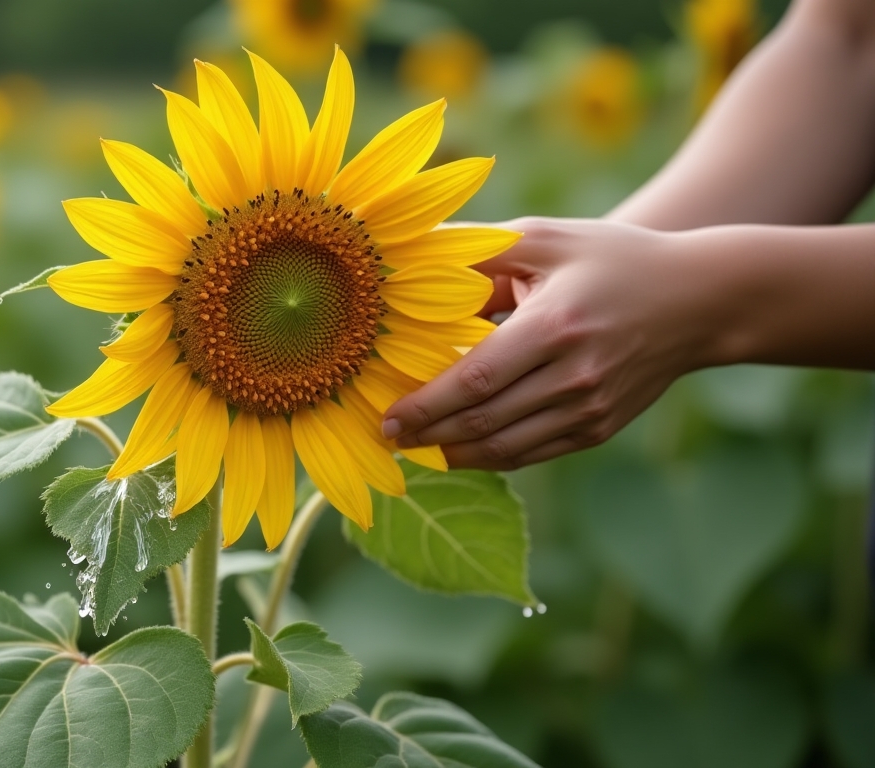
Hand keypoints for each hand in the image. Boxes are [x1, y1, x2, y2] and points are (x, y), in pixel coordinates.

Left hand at [381, 217, 722, 469]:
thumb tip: (408, 262)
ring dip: (453, 453)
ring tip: (414, 448)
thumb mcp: (546, 240)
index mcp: (555, 325)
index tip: (386, 418)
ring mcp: (589, 408)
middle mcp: (574, 375)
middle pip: (485, 420)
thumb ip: (477, 251)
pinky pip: (532, 454)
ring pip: (506, 448)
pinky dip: (490, 457)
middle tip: (386, 438)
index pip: (477, 378)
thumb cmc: (611, 259)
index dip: (427, 404)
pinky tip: (457, 449)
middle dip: (428, 435)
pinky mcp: (599, 428)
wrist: (699, 300)